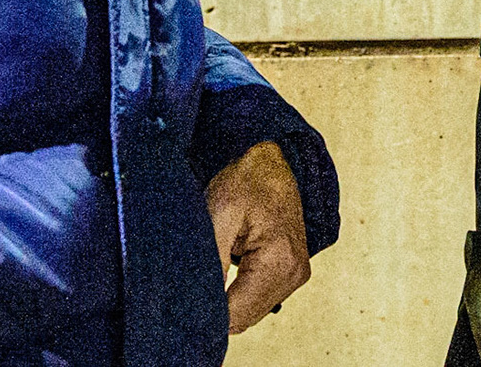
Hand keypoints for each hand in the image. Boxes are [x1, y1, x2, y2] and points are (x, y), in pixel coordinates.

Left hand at [207, 141, 310, 333]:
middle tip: (193, 279)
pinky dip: (239, 294)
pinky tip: (228, 273)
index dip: (204, 312)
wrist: (273, 161)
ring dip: (228, 300)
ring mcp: (297, 275)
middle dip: (215, 307)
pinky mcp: (293, 272)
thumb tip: (202, 306)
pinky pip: (259, 300)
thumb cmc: (246, 181)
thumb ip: (213, 263)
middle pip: (243, 319)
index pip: (234, 315)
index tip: (183, 297)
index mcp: (279, 261)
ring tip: (213, 268)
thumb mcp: (218, 214)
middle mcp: (294, 274)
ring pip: (250, 313)